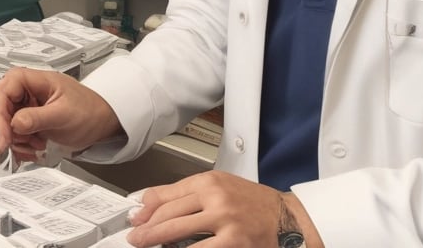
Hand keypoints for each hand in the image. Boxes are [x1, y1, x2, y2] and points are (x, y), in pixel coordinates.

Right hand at [0, 67, 123, 159]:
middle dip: (7, 129)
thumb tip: (14, 123)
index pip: (6, 87)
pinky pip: (15, 134)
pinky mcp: (30, 121)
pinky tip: (35, 149)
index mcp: (36, 80)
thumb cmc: (89, 111)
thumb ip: (37, 118)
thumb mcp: (63, 115)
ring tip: (35, 146)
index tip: (4, 133)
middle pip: (1, 106)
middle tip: (14, 145)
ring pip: (6, 123)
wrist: (103, 124)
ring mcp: (29, 106)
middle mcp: (29, 91)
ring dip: (16, 140)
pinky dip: (21, 145)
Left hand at [127, 172, 314, 247]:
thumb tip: (153, 202)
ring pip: (177, 232)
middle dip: (146, 229)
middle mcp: (215, 197)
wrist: (287, 218)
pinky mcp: (233, 242)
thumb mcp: (222, 187)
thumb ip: (189, 194)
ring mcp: (224, 220)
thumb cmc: (255, 203)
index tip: (136, 218)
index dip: (146, 209)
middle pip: (168, 214)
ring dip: (156, 241)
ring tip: (145, 246)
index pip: (167, 194)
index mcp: (210, 181)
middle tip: (135, 238)